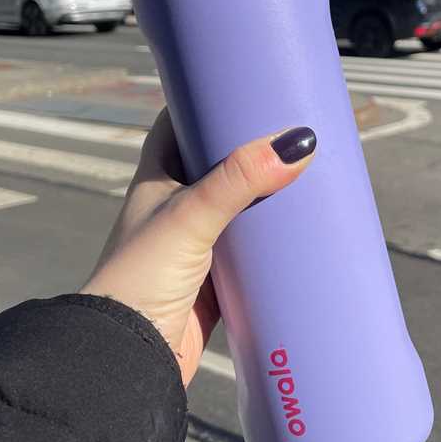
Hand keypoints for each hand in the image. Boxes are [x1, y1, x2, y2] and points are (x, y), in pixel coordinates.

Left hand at [82, 109, 315, 384]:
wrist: (127, 357)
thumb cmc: (140, 278)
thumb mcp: (191, 217)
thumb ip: (239, 180)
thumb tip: (297, 142)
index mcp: (157, 179)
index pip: (181, 124)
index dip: (208, 102)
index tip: (247, 83)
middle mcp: (175, 208)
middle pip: (220, 165)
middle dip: (254, 151)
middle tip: (297, 129)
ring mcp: (197, 246)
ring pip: (241, 210)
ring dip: (269, 199)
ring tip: (313, 174)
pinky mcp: (217, 284)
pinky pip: (254, 255)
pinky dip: (275, 246)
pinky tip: (306, 236)